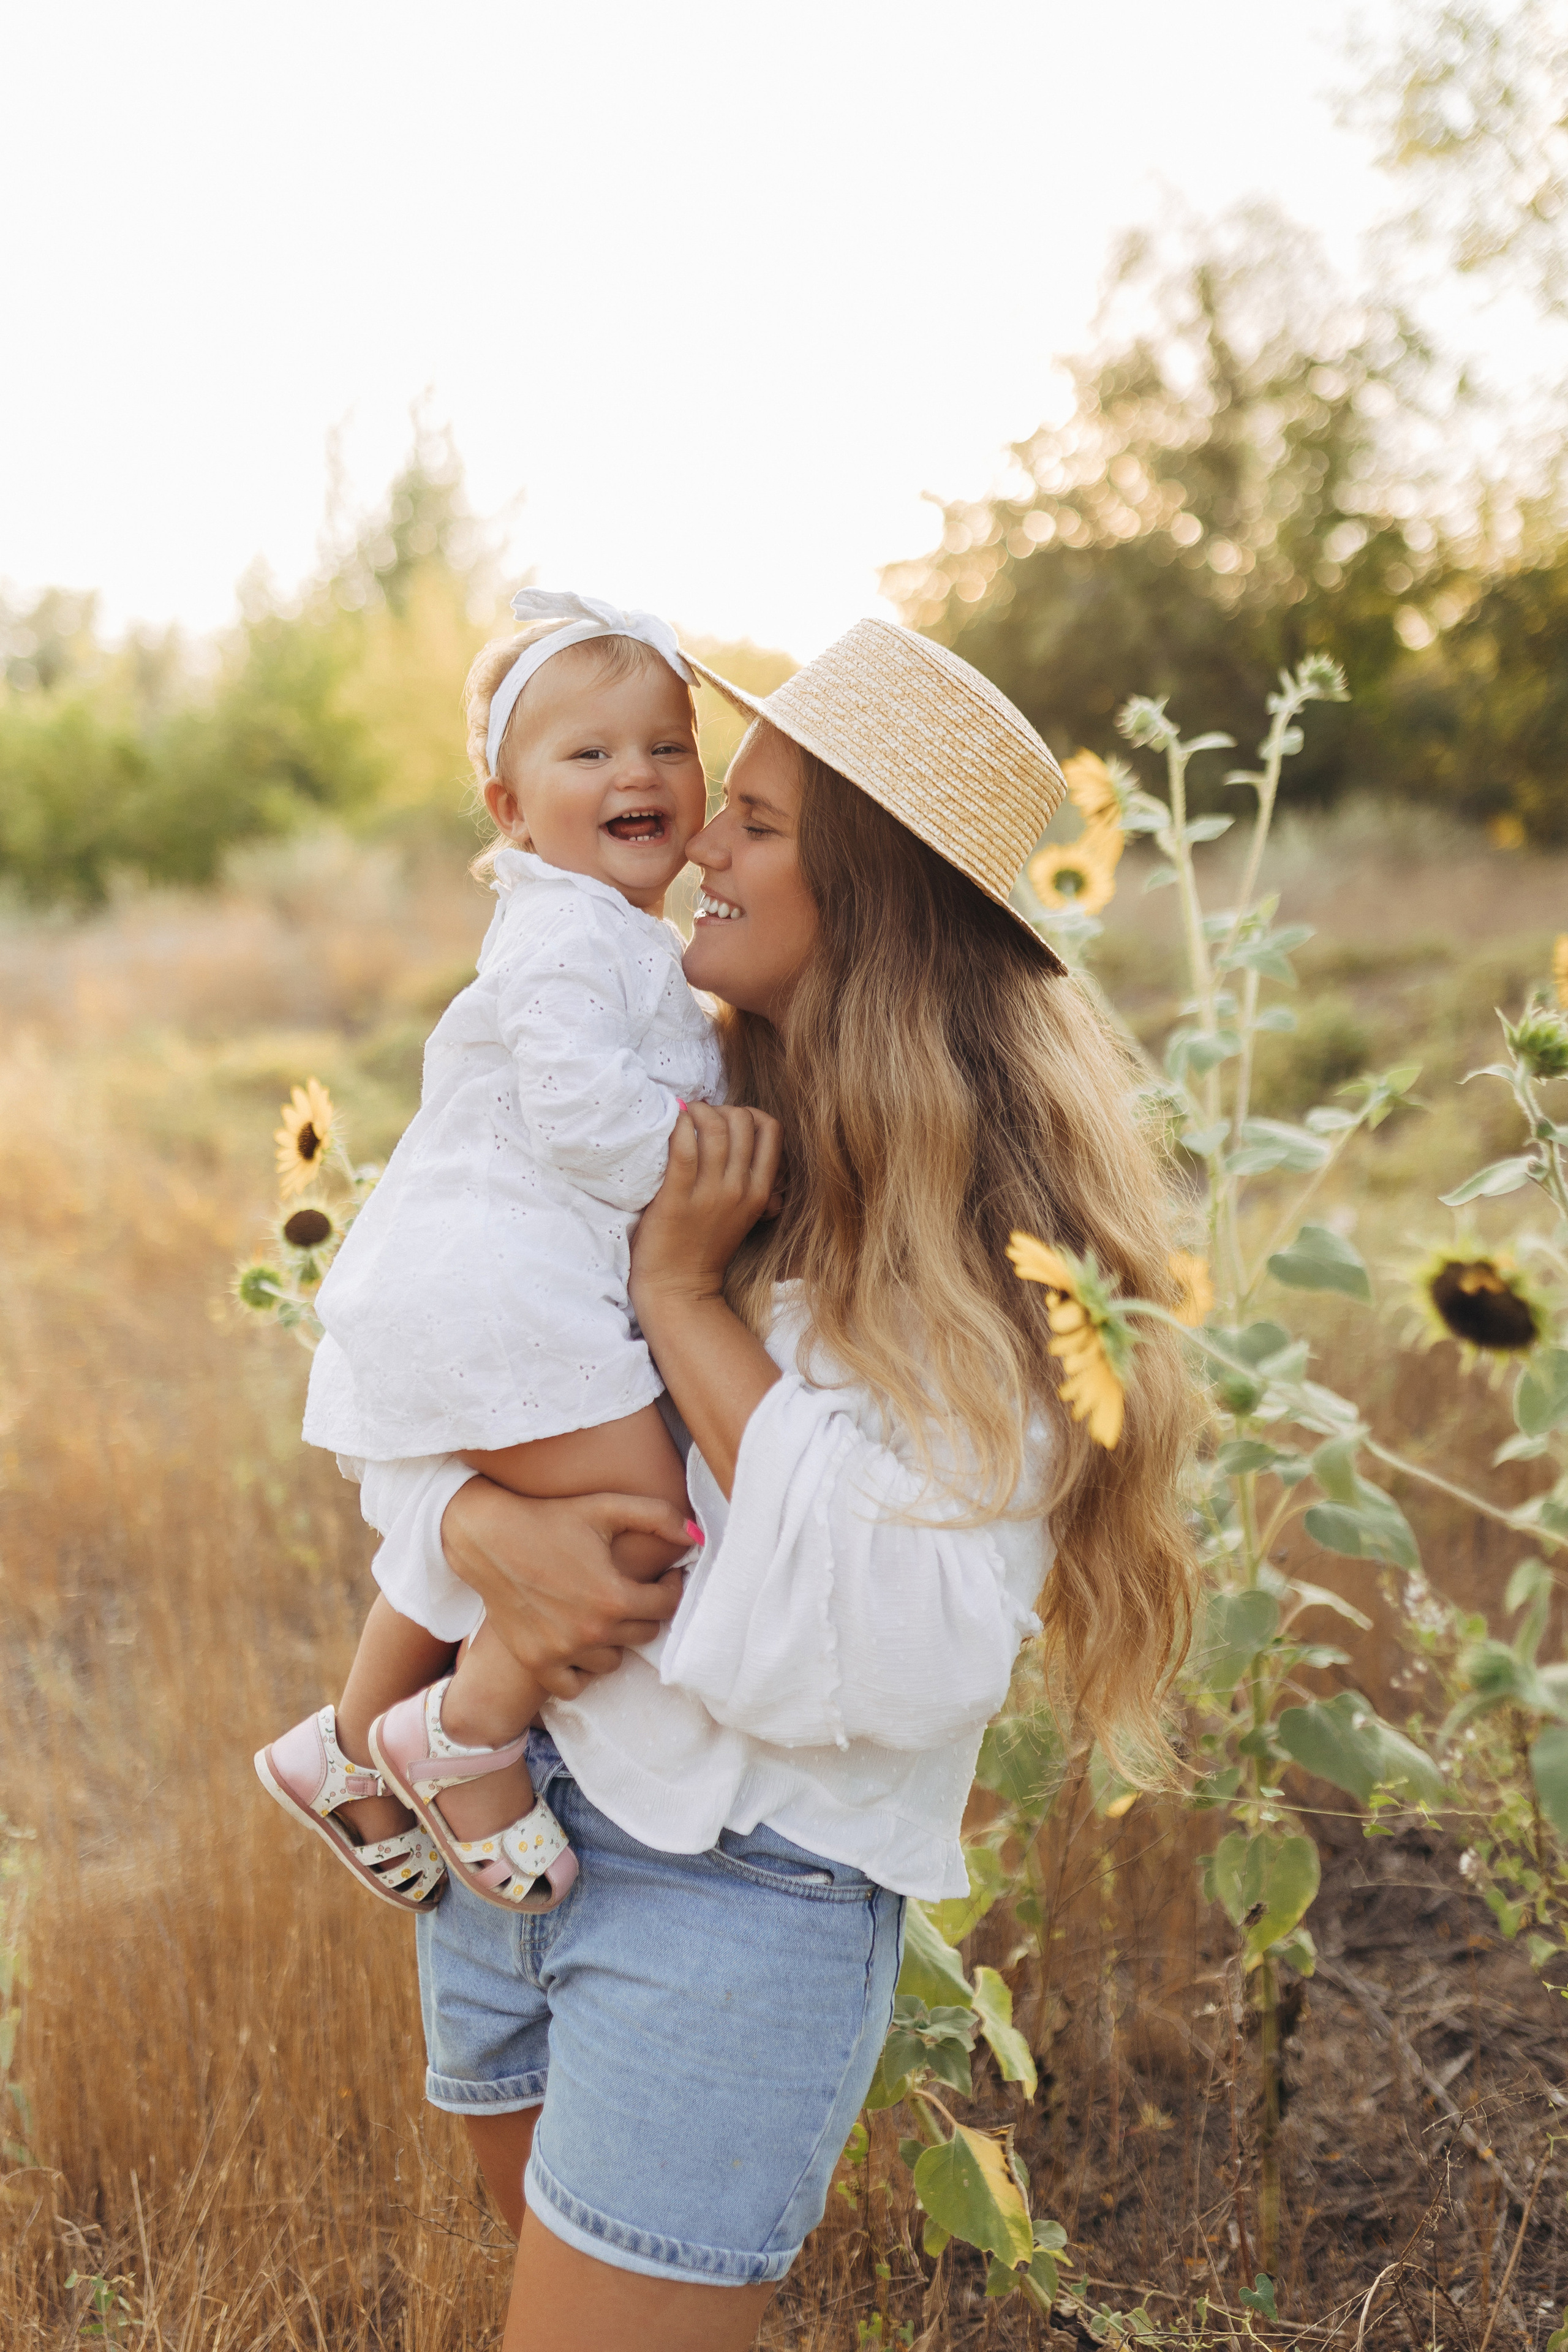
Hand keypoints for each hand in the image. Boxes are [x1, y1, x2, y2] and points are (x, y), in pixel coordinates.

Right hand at [441, 1480, 688, 1698]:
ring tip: (602, 1614)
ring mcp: (562, 1652)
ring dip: (615, 1640)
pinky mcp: (537, 1662)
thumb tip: (697, 1535)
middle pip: (644, 1634)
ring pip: (614, 1660)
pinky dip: (582, 1669)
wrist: (488, 1538)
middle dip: (643, 1611)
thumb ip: (657, 1516)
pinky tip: (579, 1642)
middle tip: (630, 1591)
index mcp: (614, 1597)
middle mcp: (591, 1632)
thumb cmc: (551, 1518)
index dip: (670, 1587)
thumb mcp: (606, 1507)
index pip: (667, 1606)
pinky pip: (575, 1684)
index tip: (662, 1577)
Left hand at [630, 1103, 782, 1313]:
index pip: (771, 1129)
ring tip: (684, 1115)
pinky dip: (678, 1128)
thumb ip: (750, 1183)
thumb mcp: (744, 1214)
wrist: (679, 1287)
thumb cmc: (705, 1246)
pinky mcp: (678, 1199)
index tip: (727, 1120)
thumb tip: (746, 1145)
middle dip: (722, 1108)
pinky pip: (684, 1148)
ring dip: (698, 1111)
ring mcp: (710, 1194)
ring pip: (715, 1128)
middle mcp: (740, 1189)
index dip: (749, 1113)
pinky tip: (671, 1126)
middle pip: (743, 1121)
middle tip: (700, 1117)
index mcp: (761, 1191)